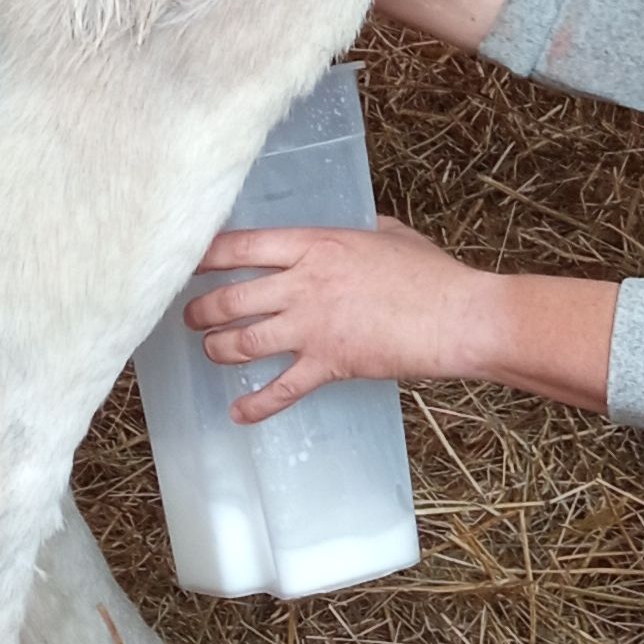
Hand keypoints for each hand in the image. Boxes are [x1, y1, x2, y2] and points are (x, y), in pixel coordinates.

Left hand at [184, 217, 613, 419]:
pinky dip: (255, 405)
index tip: (185, 262)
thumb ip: (359, 232)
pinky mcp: (328, 364)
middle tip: (192, 316)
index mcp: (315, 245)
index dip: (205, 256)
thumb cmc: (430, 274)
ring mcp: (312, 325)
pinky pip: (279, 389)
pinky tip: (239, 413)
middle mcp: (303, 283)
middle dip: (202, 310)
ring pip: (243, 341)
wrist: (457, 316)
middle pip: (231, 297)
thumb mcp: (389, 234)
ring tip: (211, 352)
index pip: (241, 246)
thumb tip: (354, 230)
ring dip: (219, 349)